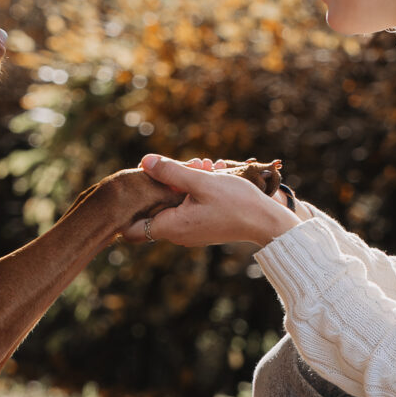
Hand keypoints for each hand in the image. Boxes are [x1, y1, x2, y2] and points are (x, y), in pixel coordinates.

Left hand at [131, 154, 300, 249]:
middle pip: (152, 211)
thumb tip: (144, 162)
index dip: (130, 208)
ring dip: (179, 186)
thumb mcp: (201, 181)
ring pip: (171, 207)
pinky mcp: (200, 228)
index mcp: (172, 226)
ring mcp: (189, 232)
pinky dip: (190, 193)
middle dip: (161, 186)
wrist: (265, 221)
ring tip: (201, 167)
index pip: (131, 229)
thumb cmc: (235, 203)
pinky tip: (207, 176)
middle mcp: (177, 234)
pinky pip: (185, 209)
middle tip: (181, 167)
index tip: (138, 187)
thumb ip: (170, 172)